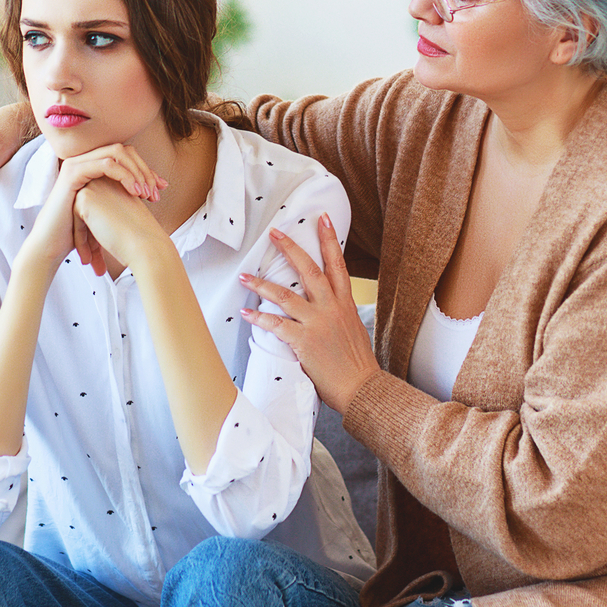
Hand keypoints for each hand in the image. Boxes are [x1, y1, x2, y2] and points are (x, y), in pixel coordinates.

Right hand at [20, 146, 167, 276]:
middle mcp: (84, 160)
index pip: (126, 155)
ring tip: (147, 194)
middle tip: (157, 191)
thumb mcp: (110, 211)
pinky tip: (135, 192)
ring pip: (117, 152)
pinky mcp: (73, 173)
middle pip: (124, 150)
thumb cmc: (81, 232)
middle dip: (145, 169)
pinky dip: (125, 175)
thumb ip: (128, 197)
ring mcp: (77, 164)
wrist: (53, 246)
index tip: (162, 188)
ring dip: (137, 171)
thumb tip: (156, 190)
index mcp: (92, 166)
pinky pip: (106, 164)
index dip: (147, 168)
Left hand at [239, 215, 378, 412]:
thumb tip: (327, 308)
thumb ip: (339, 314)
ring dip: (262, 284)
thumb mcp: (354, 330)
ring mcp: (317, 323)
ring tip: (244, 276)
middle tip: (274, 233)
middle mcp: (331, 308)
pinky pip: (277, 325)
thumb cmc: (358, 363)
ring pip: (286, 295)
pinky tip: (247, 312)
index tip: (323, 219)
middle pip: (309, 270)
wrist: (362, 387)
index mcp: (345, 304)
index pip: (338, 264)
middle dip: (290, 248)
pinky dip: (260, 317)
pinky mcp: (304, 341)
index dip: (329, 239)